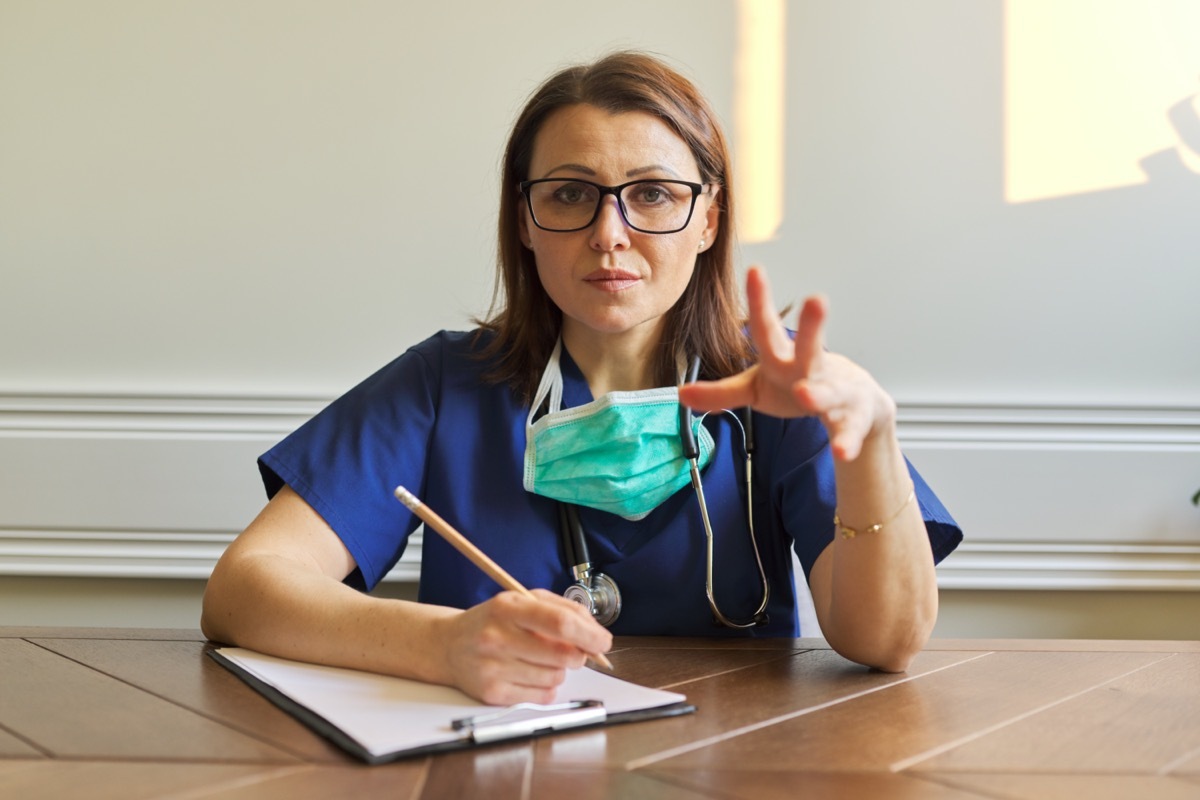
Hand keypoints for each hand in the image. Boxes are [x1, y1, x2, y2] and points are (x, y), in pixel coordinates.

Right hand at [439, 589, 612, 704]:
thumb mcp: (523, 600)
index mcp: (508, 607)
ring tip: (539, 658)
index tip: (603, 641)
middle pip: (563, 654)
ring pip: (556, 677)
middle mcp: (497, 637)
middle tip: (572, 649)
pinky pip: (543, 696)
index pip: (560, 623)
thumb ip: (563, 610)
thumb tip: (596, 634)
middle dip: (578, 654)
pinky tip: (528, 673)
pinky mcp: (493, 693)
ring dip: (559, 669)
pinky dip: (546, 686)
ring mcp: (493, 667)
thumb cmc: (494, 620)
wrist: (449, 645)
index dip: (590, 634)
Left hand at [678, 266, 896, 460]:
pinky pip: (848, 432)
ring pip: (829, 391)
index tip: (755, 270)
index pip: (768, 328)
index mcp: (783, 359)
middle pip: (810, 347)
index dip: (761, 301)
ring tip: (806, 393)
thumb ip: (722, 393)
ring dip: (819, 393)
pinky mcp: (852, 420)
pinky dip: (846, 442)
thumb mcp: (756, 389)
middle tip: (816, 299)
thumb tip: (680, 393)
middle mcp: (812, 369)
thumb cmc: (799, 387)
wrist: (856, 406)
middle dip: (813, 326)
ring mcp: (835, 393)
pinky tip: (841, 453)